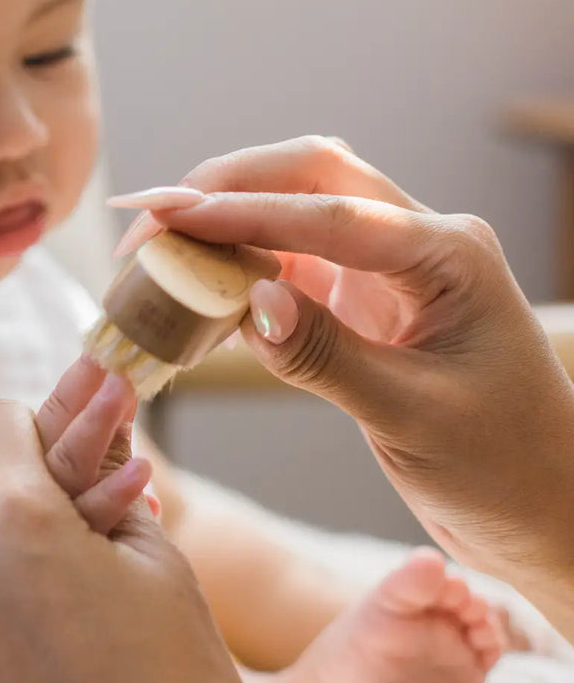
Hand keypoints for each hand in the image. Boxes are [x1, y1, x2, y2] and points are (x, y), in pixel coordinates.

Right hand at [113, 136, 573, 603]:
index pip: (332, 213)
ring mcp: (389, 268)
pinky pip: (288, 264)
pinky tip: (197, 291)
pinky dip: (237, 269)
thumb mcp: (412, 417)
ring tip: (155, 248)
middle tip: (148, 217)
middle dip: (225, 187)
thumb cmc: (499, 466)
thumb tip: (250, 302)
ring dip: (225, 221)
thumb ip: (327, 357)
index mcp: (449, 256)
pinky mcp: (363, 300)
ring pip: (294, 209)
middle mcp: (419, 243)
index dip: (244, 213)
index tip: (170, 218)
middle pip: (311, 175)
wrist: (540, 506)